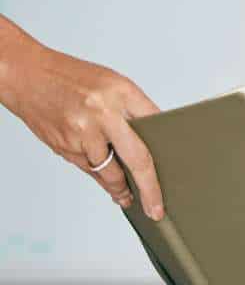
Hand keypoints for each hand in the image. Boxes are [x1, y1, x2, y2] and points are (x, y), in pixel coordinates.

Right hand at [0, 20, 163, 218]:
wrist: (26, 75)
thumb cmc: (72, 78)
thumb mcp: (112, 83)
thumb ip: (133, 109)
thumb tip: (154, 137)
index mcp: (121, 92)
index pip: (156, 125)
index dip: (169, 151)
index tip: (178, 170)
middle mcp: (103, 113)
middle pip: (137, 159)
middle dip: (149, 189)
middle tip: (156, 210)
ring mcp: (81, 133)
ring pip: (109, 171)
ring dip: (120, 188)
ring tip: (129, 198)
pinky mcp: (64, 146)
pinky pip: (88, 169)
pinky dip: (100, 178)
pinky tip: (108, 185)